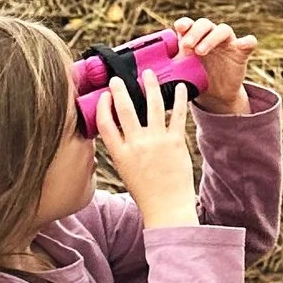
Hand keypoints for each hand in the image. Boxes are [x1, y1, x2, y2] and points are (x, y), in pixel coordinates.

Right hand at [98, 78, 199, 228]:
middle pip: (125, 110)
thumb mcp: (125, 170)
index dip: (103, 106)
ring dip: (149, 86)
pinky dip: (179, 98)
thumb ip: (121, 149)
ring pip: (152, 105)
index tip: (105, 95)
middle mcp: (136, 145)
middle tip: (119, 78)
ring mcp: (157, 142)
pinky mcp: (176, 142)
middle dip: (120, 90)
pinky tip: (179, 87)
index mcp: (120, 154)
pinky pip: (177, 114)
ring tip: (148, 74)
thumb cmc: (146, 191)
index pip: (104, 123)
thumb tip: (117, 131)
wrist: (167, 208)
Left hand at [171, 18, 256, 115]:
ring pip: (222, 30)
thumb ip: (168, 69)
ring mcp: (226, 43)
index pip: (189, 24)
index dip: (184, 24)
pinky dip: (247, 41)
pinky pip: (248, 43)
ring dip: (212, 38)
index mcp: (194, 38)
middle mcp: (210, 36)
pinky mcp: (240, 53)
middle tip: (187, 46)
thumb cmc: (196, 80)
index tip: (178, 29)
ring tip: (201, 51)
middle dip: (195, 32)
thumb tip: (144, 76)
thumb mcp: (181, 74)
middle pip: (204, 24)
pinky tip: (244, 44)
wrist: (215, 95)